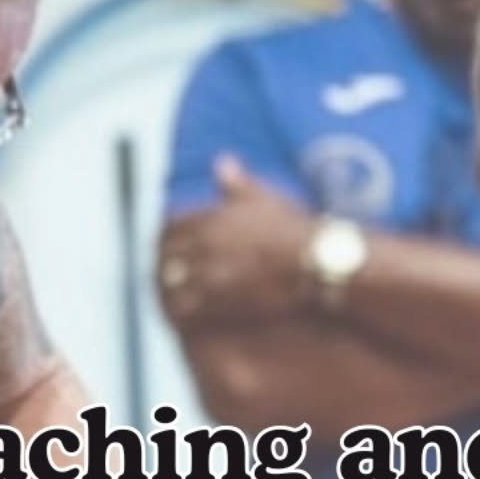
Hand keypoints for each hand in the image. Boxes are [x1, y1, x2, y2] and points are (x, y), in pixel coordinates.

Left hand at [160, 155, 316, 324]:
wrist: (318, 264)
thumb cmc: (296, 232)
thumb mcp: (266, 200)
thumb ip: (238, 184)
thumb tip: (222, 162)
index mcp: (211, 219)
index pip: (170, 228)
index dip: (164, 239)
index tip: (163, 246)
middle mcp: (204, 245)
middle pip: (165, 256)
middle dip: (162, 265)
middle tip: (161, 274)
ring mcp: (209, 274)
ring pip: (169, 283)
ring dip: (166, 289)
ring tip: (167, 296)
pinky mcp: (217, 301)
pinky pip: (182, 308)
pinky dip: (176, 312)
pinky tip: (178, 317)